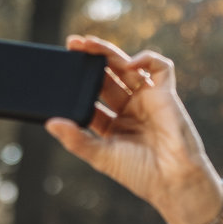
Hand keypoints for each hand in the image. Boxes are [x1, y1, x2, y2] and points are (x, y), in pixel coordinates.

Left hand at [45, 36, 222, 223]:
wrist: (172, 180)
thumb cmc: (139, 173)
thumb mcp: (101, 156)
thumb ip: (76, 139)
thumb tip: (50, 123)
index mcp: (113, 124)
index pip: (92, 96)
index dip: (78, 83)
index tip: (62, 70)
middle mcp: (130, 108)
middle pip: (107, 75)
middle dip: (91, 58)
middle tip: (72, 44)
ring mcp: (147, 99)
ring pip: (127, 66)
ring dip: (109, 51)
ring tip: (89, 43)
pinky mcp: (166, 94)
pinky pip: (160, 67)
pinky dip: (146, 58)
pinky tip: (130, 64)